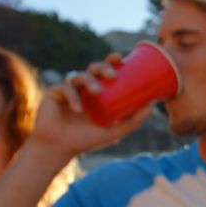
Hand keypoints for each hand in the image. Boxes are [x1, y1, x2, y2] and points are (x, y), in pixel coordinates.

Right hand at [29, 53, 151, 159]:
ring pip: (78, 76)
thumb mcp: (113, 131)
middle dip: (103, 66)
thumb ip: (132, 121)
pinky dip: (72, 97)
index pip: (105, 72)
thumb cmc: (85, 140)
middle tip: (112, 74)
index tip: (120, 58)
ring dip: (89, 81)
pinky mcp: (53, 94)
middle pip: (93, 68)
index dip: (111, 61)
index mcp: (96, 91)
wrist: (59, 149)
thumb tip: (152, 108)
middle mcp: (83, 88)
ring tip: (97, 91)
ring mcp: (68, 90)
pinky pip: (64, 88)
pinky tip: (78, 108)